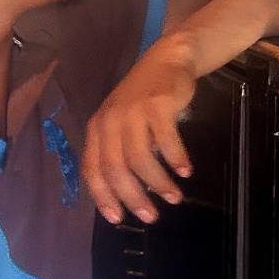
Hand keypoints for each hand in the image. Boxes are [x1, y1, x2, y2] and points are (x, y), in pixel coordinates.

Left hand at [83, 39, 196, 224]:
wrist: (167, 59)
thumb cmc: (144, 98)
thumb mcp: (122, 122)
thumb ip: (120, 150)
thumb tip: (129, 193)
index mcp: (97, 128)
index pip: (93, 169)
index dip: (103, 197)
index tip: (118, 219)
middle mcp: (110, 120)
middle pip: (116, 169)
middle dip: (133, 197)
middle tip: (151, 216)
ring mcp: (133, 111)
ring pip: (140, 159)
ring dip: (158, 183)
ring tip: (175, 197)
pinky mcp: (157, 105)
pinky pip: (166, 140)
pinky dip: (176, 159)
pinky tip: (186, 171)